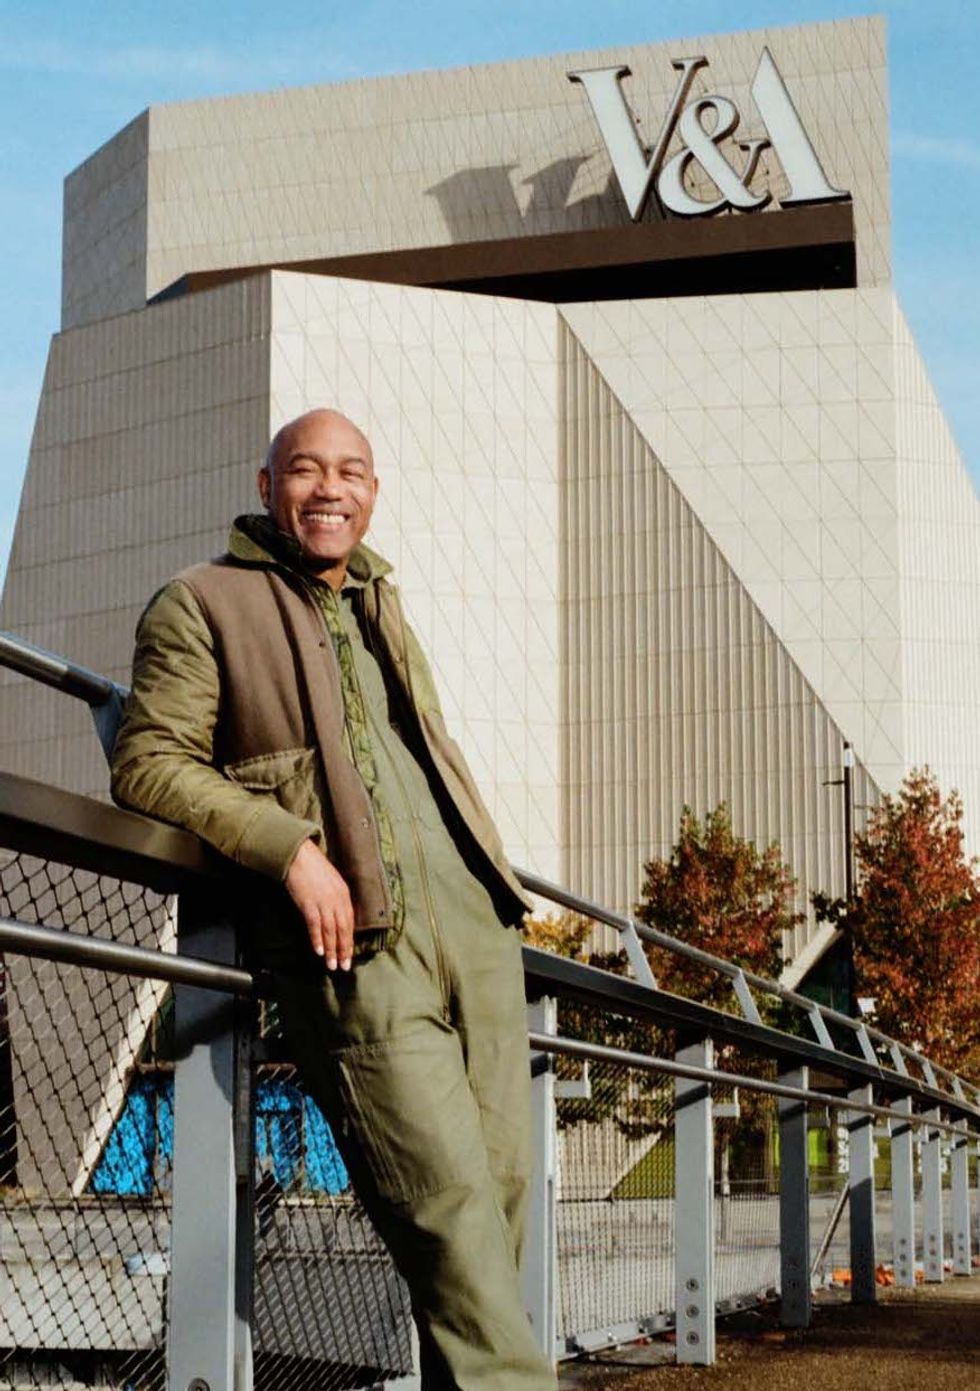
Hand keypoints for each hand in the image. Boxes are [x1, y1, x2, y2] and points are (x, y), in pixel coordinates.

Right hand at [285, 838, 354, 970]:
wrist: (298, 854)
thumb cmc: (312, 867)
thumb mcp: (330, 881)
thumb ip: (335, 898)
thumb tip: (336, 918)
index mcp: (344, 893)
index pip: (350, 922)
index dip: (349, 940)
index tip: (348, 955)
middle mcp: (337, 899)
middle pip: (343, 929)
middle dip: (344, 949)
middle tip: (344, 966)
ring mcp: (323, 901)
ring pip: (331, 930)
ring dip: (331, 949)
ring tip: (331, 965)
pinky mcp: (309, 902)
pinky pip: (315, 925)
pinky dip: (317, 939)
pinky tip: (318, 951)